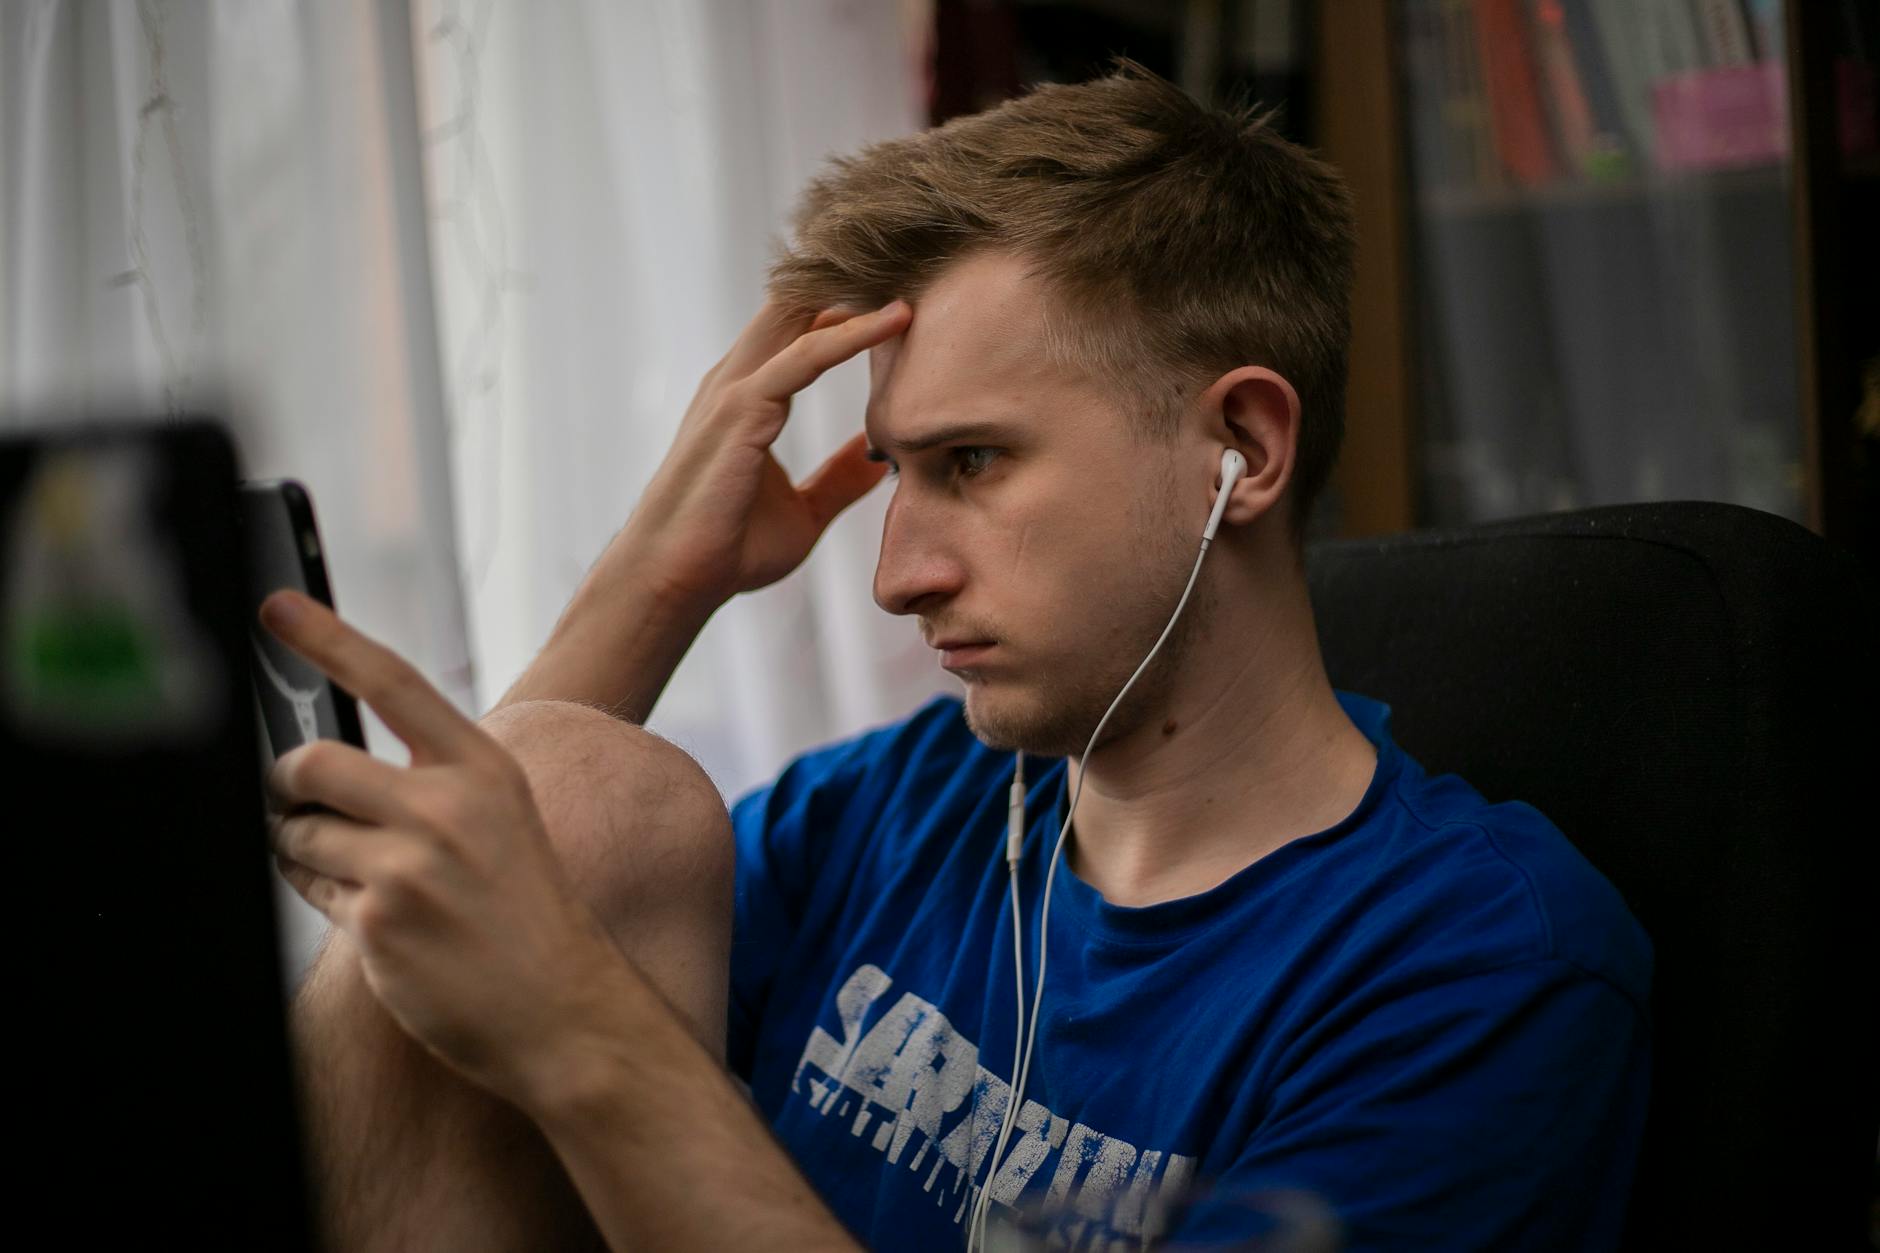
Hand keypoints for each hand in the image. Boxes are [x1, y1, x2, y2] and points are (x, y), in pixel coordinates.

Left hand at [262, 589, 628, 1108]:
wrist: (562, 1007)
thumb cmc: (525, 913)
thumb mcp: (500, 820)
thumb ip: (429, 780)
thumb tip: (326, 760)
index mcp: (482, 769)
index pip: (392, 681)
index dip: (327, 637)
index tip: (274, 605)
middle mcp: (446, 807)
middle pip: (315, 760)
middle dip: (288, 782)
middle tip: (295, 798)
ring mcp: (409, 865)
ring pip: (299, 830)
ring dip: (301, 848)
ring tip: (358, 875)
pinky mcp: (377, 921)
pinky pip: (308, 887)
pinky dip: (322, 895)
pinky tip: (375, 918)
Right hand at [626, 299, 912, 607]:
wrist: (675, 579)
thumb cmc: (727, 549)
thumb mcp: (803, 511)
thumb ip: (839, 478)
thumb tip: (879, 459)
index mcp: (751, 397)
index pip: (803, 329)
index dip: (850, 307)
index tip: (907, 294)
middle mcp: (739, 380)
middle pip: (799, 305)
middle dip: (855, 280)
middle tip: (918, 261)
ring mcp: (736, 389)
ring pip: (802, 315)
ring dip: (858, 291)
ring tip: (916, 270)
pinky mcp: (742, 407)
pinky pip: (806, 354)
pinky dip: (851, 332)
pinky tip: (895, 320)